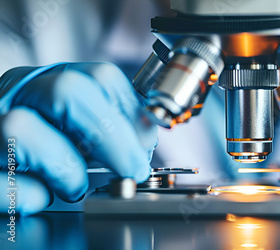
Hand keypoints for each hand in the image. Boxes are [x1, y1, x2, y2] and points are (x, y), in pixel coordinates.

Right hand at [0, 63, 156, 214]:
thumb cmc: (37, 144)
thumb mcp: (72, 122)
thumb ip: (105, 124)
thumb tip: (143, 143)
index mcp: (49, 81)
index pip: (102, 77)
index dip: (132, 112)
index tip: (145, 144)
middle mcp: (17, 94)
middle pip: (69, 92)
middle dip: (112, 138)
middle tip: (131, 169)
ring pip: (23, 130)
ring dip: (66, 169)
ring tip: (73, 185)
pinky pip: (6, 183)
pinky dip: (32, 196)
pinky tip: (39, 194)